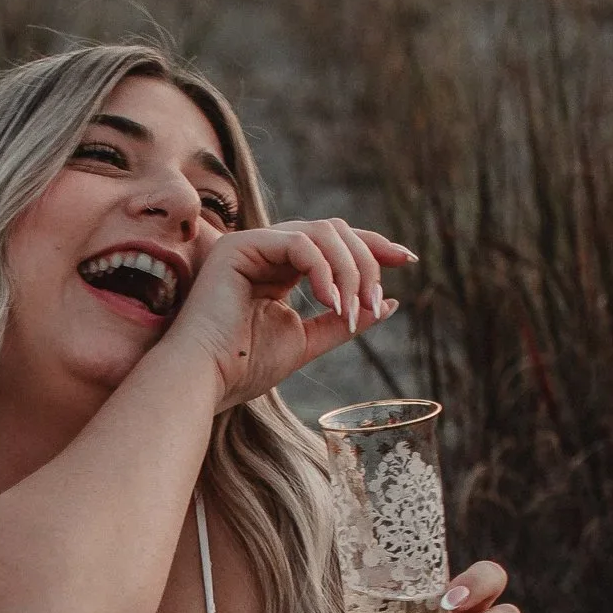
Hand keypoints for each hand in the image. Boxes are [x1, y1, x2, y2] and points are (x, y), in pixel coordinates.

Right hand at [175, 217, 415, 410]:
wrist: (204, 381)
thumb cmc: (243, 368)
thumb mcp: (307, 341)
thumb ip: (342, 320)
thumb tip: (388, 303)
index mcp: (279, 268)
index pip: (334, 242)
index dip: (373, 246)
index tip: (408, 260)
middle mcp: (265, 249)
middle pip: (335, 231)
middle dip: (366, 262)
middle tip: (373, 301)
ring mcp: (251, 243)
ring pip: (322, 233)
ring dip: (348, 269)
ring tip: (351, 310)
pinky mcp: (240, 245)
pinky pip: (300, 243)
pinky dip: (324, 271)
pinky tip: (330, 302)